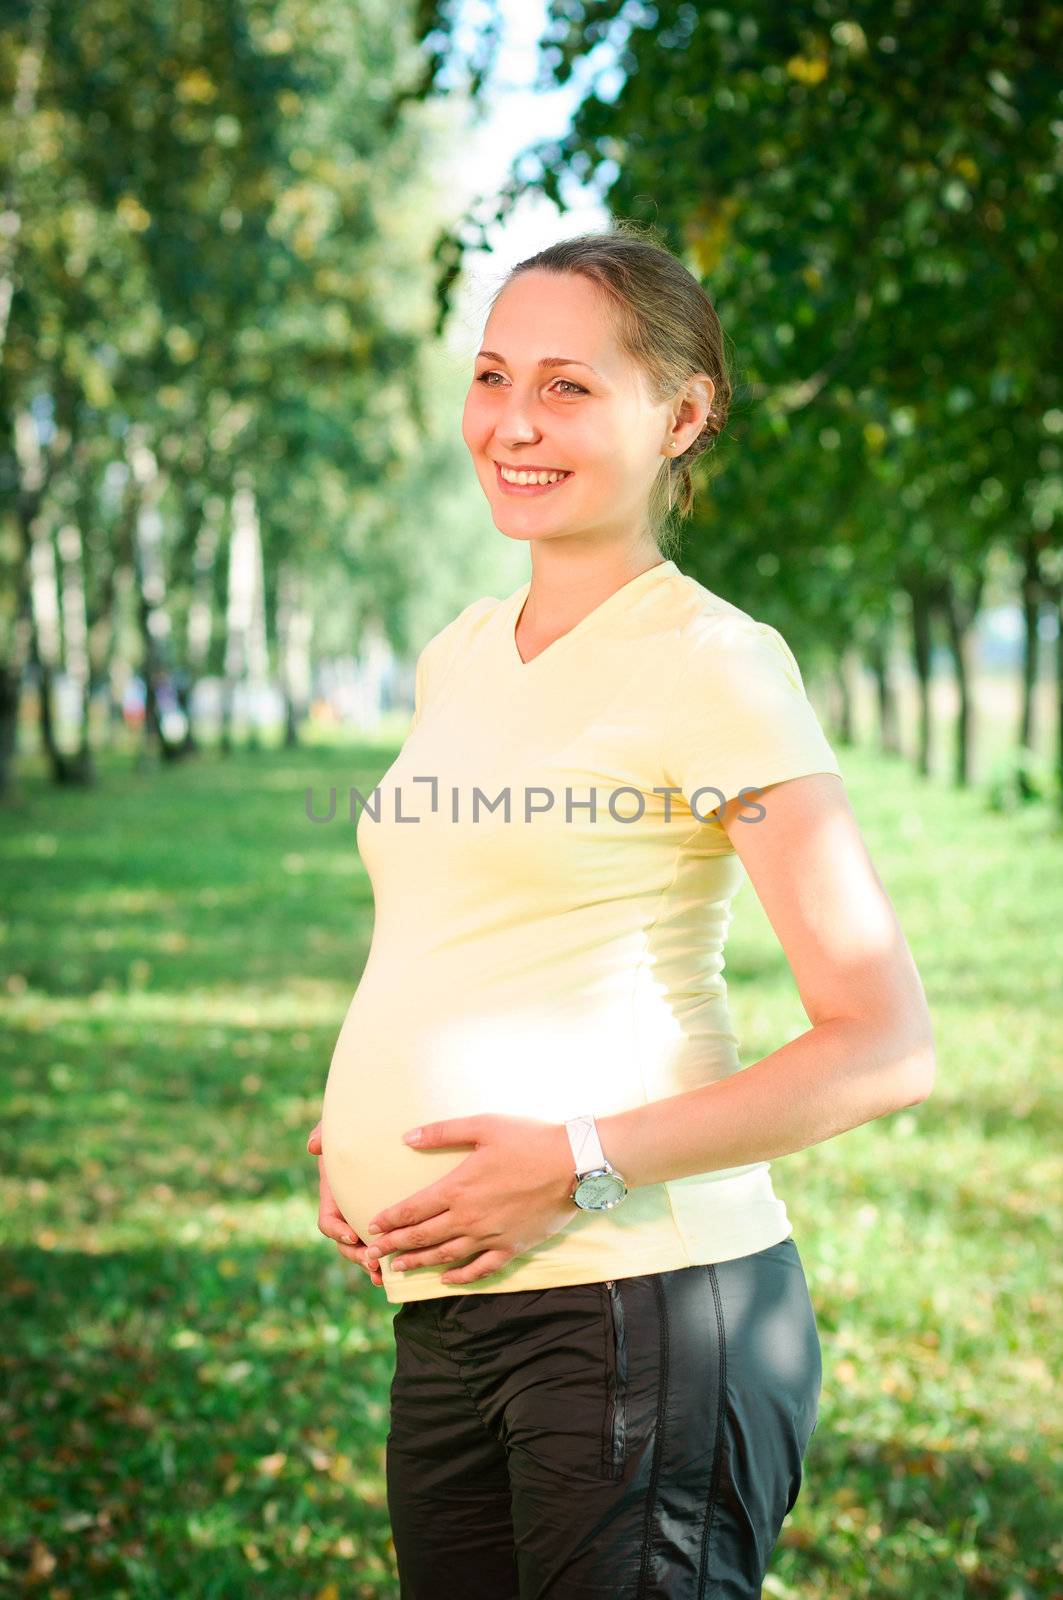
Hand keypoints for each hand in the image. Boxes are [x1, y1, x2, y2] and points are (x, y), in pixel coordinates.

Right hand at [306, 1120, 383, 1287]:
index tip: (350, 1234)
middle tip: (372, 1262)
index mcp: (334, 1196)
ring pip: (364, 1250)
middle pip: (346, 1244)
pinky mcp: (387, 1221)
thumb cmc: (356, 1129)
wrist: (382, 1130)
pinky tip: (400, 1269)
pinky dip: (390, 1257)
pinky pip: (386, 1243)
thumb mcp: (337, 1129)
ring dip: (371, 1263)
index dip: (335, 1230)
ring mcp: (366, 1218)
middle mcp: (348, 1212)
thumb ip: (324, 1132)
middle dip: (356, 1255)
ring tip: (383, 1273)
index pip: (327, 1221)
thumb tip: (313, 1146)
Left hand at [364, 1115, 575, 1285]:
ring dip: (419, 1262)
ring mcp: (490, 1236)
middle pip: (423, 1237)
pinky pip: (480, 1269)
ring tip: (398, 1268)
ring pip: (446, 1256)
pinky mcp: (512, 1247)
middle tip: (372, 1255)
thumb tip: (406, 1137)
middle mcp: (469, 1218)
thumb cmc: (528, 1140)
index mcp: (458, 1188)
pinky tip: (446, 1280)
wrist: (573, 1165)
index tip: (372, 1227)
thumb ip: (442, 1132)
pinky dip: (460, 1277)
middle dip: (394, 1246)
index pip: (413, 1210)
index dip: (390, 1220)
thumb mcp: (483, 1126)